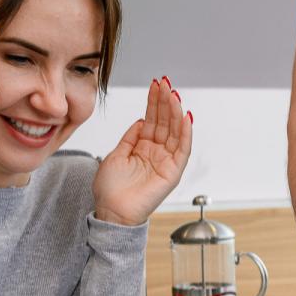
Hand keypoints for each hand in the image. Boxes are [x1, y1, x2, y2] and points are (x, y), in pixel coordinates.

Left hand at [93, 78, 192, 225]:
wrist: (111, 211)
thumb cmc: (110, 189)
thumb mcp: (116, 154)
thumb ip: (130, 138)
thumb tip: (141, 120)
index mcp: (143, 147)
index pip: (153, 119)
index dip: (154, 102)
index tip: (156, 85)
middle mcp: (157, 152)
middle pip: (165, 122)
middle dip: (165, 102)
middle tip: (166, 83)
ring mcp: (166, 161)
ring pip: (174, 132)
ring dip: (175, 112)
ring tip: (174, 95)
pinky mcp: (172, 172)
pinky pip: (182, 150)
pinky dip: (185, 134)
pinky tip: (185, 118)